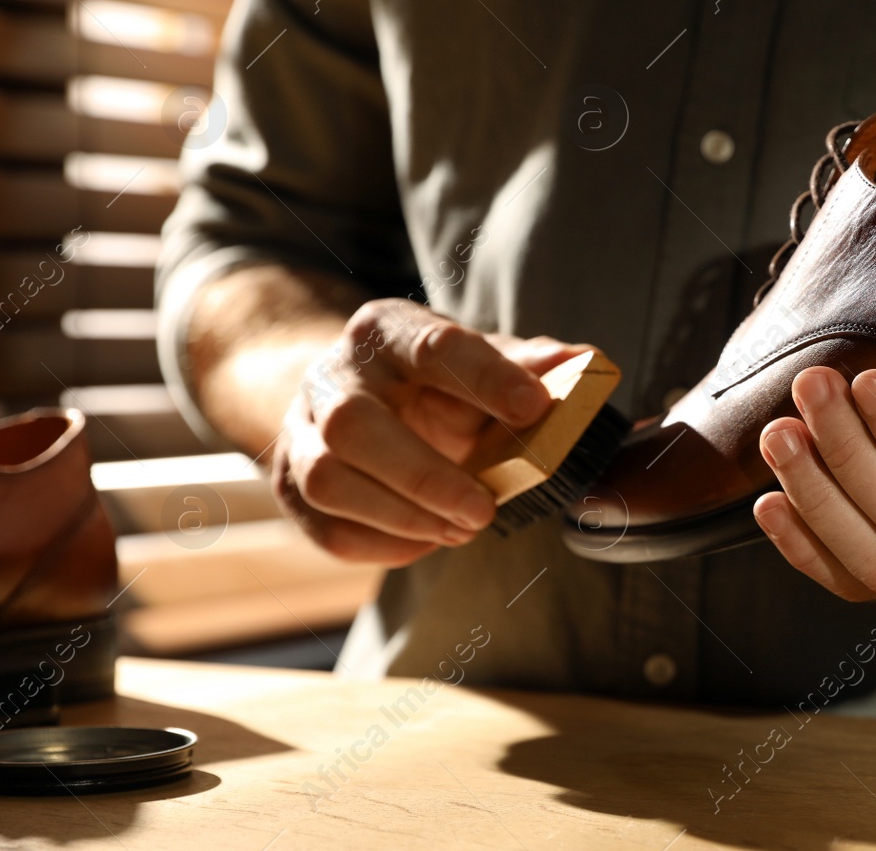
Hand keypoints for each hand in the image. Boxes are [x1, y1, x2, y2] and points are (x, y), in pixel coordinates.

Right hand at [272, 298, 589, 564]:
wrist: (352, 392)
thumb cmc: (432, 380)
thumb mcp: (480, 359)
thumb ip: (529, 364)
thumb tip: (586, 361)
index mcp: (388, 330)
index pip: (433, 348)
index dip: (486, 378)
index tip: (534, 407)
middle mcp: (334, 375)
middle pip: (355, 425)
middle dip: (425, 476)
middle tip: (485, 511)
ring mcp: (301, 430)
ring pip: (328, 480)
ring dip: (401, 516)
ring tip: (462, 529)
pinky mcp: (289, 482)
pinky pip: (323, 525)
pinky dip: (380, 544)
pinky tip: (427, 541)